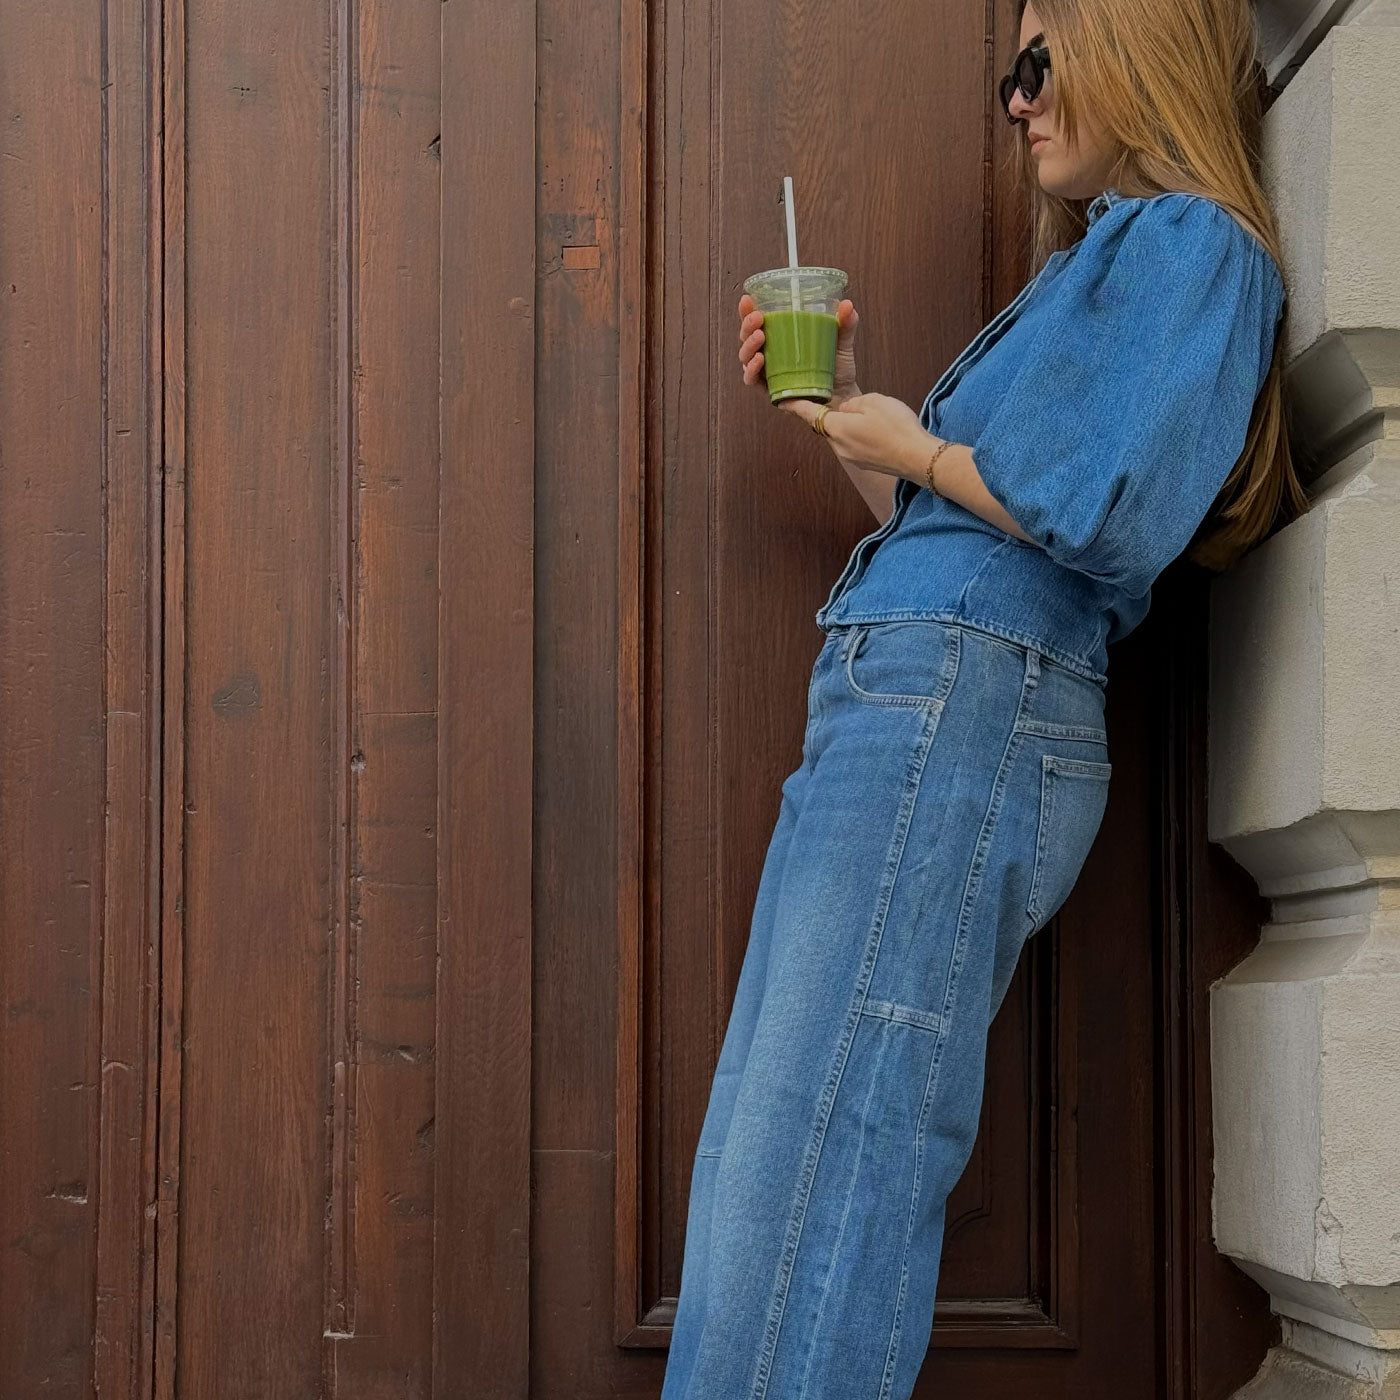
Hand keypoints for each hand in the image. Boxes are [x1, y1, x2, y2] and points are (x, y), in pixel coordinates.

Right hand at [738, 294, 861, 405]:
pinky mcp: (770, 392)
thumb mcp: (841, 343)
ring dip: (749, 346)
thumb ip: (845, 324)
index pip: (757, 323)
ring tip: (760, 336)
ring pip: (745, 358)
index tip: (747, 299)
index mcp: (780, 340)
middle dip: (747, 326)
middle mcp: (770, 356)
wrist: (844, 399)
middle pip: (747, 339)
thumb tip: (847, 304)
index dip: (747, 311)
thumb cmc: (838, 371)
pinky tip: (759, 360)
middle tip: (758, 317)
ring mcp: (768, 375)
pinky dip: (752, 370)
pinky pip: (753, 381)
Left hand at [777, 392, 929, 479]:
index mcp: (836, 428)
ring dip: (847, 424)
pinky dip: (859, 435)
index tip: (781, 400)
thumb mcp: (872, 402)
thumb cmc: (896, 427)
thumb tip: (845, 410)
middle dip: (829, 413)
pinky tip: (876, 429)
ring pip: (841, 435)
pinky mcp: (864, 462)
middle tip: (832, 399)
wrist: (918, 458)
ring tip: (867, 415)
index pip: (808, 413)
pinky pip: (855, 444)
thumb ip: (852, 404)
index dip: (795, 405)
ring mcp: (851, 457)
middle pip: (826, 425)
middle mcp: (838, 446)